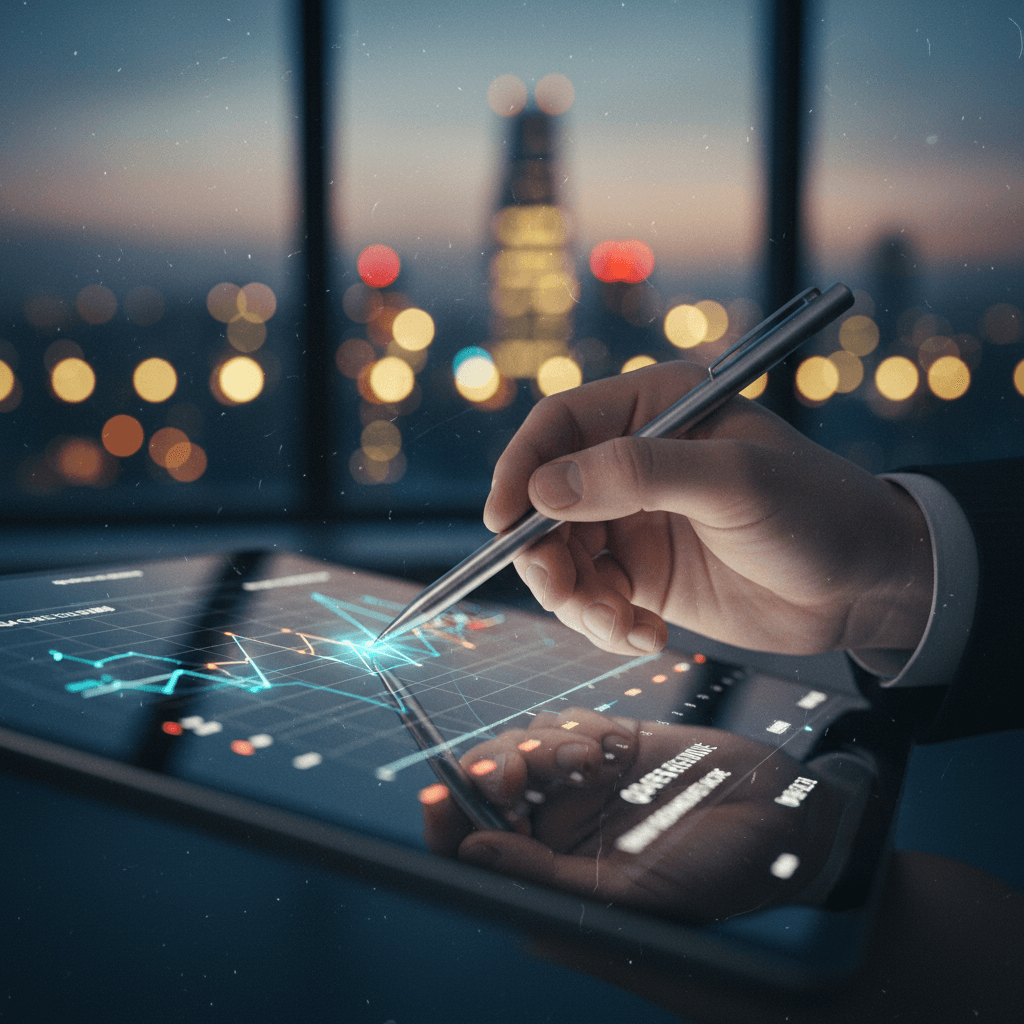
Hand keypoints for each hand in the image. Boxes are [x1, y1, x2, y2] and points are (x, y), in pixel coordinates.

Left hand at [422, 708, 848, 923]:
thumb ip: (543, 879)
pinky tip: (612, 746)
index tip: (434, 795)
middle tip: (510, 770)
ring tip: (587, 761)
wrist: (780, 817)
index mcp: (552, 877)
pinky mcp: (607, 743)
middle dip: (489, 773)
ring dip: (538, 747)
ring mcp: (580, 783)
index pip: (473, 852)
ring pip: (519, 747)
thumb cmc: (715, 875)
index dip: (446, 824)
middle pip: (486, 791)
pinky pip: (562, 723)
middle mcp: (557, 829)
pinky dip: (575, 728)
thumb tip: (471, 853)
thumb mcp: (627, 896)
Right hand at [483, 360, 932, 656]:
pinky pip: (591, 597)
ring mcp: (635, 520)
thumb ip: (638, 475)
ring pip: (561, 556)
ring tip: (620, 625)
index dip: (520, 470)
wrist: (865, 585)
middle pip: (546, 500)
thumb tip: (544, 489)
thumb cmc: (815, 510)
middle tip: (566, 592)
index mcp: (654, 411)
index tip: (501, 522)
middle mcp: (634, 463)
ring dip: (574, 598)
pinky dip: (602, 624)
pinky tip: (644, 637)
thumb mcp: (733, 481)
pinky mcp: (644, 574)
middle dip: (545, 553)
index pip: (559, 427)